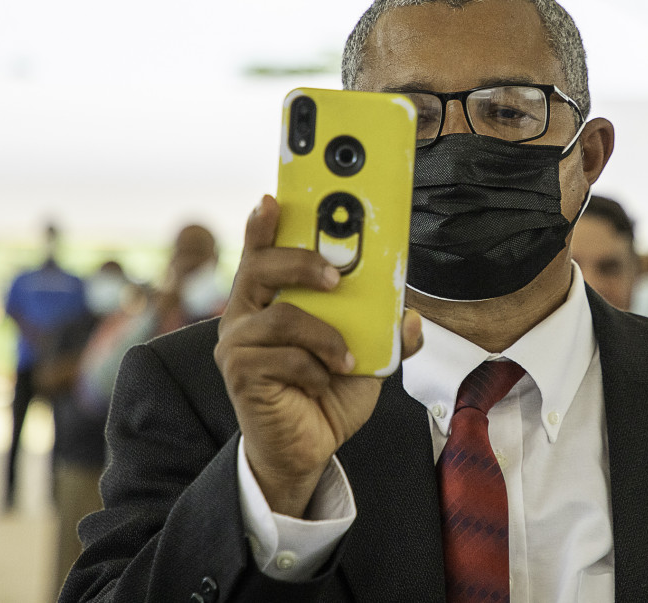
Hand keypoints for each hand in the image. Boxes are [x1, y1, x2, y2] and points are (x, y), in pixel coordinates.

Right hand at [214, 195, 421, 516]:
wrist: (307, 448)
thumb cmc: (326, 393)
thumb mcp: (367, 356)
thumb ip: (386, 332)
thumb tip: (410, 317)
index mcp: (269, 299)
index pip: (261, 252)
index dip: (262, 224)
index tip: (273, 199)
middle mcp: (245, 315)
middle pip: (261, 267)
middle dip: (301, 261)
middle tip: (335, 276)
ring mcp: (237, 343)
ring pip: (281, 315)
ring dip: (324, 336)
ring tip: (347, 357)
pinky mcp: (240, 373)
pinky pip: (284, 356)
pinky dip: (315, 367)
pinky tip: (326, 381)